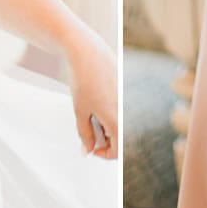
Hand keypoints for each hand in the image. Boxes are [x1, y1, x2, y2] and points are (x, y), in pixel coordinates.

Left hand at [65, 32, 117, 159]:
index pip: (118, 150)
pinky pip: (120, 109)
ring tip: (92, 114)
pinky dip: (110, 112)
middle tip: (89, 134)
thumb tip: (88, 150)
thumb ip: (85, 134)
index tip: (92, 150)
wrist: (87, 52)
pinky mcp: (124, 89)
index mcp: (116, 119)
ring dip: (107, 126)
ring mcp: (126, 99)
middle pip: (120, 137)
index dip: (104, 155)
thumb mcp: (80, 111)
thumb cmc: (83, 81)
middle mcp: (126, 111)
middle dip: (105, 140)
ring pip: (120, 123)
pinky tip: (97, 101)